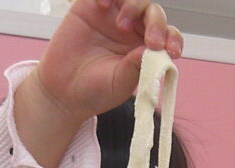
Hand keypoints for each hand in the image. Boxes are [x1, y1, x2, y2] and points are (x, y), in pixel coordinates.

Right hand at [35, 0, 181, 125]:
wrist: (62, 91)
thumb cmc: (94, 91)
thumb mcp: (120, 83)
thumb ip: (137, 66)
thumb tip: (154, 49)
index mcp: (144, 50)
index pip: (166, 36)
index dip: (172, 39)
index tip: (171, 50)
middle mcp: (132, 31)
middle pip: (153, 13)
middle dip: (156, 23)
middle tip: (151, 41)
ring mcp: (113, 16)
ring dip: (133, 6)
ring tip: (120, 25)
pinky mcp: (92, 6)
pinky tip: (103, 4)